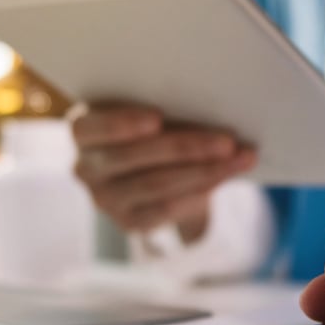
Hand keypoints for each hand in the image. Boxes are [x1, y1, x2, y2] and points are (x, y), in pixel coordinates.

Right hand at [72, 102, 256, 242]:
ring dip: (205, 171)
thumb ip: (166, 105)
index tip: (157, 117)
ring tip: (240, 158)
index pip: (92, 127)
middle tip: (228, 141)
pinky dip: (200, 193)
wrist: (153, 165)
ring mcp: (105, 200)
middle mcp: (86, 168)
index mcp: (83, 129)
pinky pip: (166, 209)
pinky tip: (224, 179)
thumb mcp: (149, 109)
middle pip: (135, 157)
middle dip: (186, 147)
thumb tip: (211, 102)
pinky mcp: (130, 222)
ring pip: (157, 185)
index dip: (122, 123)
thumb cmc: (154, 123)